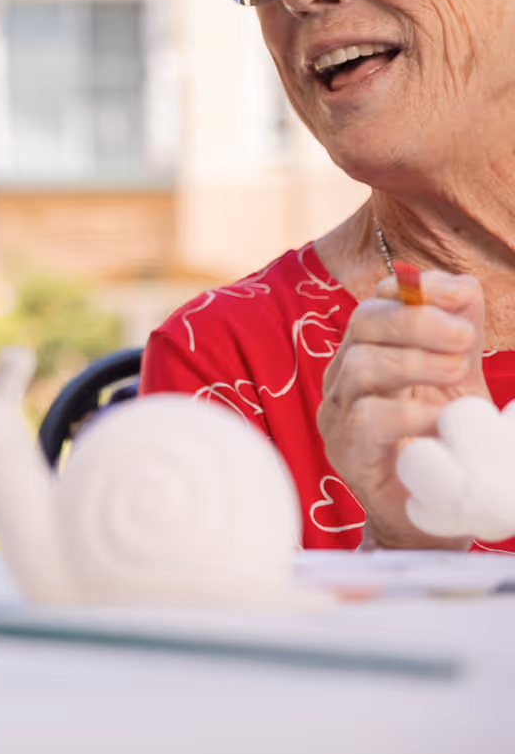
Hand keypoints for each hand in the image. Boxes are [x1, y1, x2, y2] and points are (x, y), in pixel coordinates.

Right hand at [319, 270, 490, 549]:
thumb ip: (457, 334)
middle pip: (362, 324)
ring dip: (415, 362)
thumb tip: (459, 288)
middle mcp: (345, 376)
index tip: (459, 303)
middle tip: (463, 339)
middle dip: (416, 321)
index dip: (413, 293)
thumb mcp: (457, 381)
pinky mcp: (346, 451)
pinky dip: (411, 411)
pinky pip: (368, 418)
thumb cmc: (441, 443)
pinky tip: (443, 419)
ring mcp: (338, 413)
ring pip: (359, 365)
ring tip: (457, 373)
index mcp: (369, 353)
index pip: (376, 302)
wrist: (428, 515)